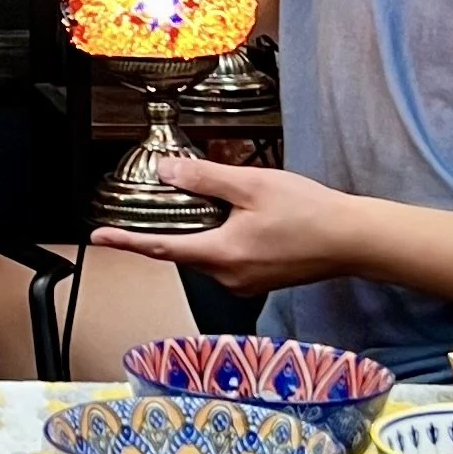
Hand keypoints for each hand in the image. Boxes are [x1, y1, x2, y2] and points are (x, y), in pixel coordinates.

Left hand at [94, 156, 352, 276]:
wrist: (352, 240)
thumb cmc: (309, 213)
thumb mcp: (251, 185)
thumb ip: (204, 178)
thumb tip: (168, 172)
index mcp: (222, 256)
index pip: (161, 248)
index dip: (127, 242)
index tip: (100, 237)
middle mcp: (229, 277)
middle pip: (185, 249)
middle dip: (178, 223)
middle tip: (180, 193)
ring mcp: (246, 282)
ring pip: (208, 252)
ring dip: (206, 228)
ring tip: (230, 201)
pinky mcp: (261, 279)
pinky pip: (228, 257)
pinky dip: (225, 237)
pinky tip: (245, 218)